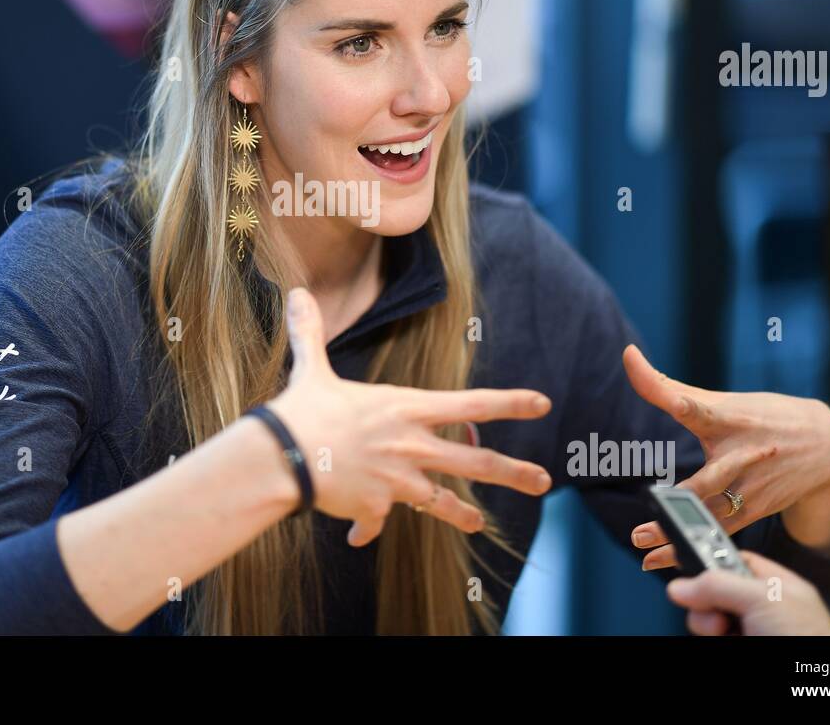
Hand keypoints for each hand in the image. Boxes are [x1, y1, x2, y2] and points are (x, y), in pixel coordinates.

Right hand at [267, 288, 552, 545]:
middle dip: (515, 473)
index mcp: (406, 408)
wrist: (284, 456)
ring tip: (479, 523)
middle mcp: (412, 445)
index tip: (543, 404)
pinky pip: (377, 521)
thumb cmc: (301, 410)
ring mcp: (399, 479)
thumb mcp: (311, 370)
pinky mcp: (378, 506)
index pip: (472, 403)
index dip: (511, 403)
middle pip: (477, 462)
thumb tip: (297, 293)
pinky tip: (357, 536)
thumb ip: (311, 334)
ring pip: (443, 502)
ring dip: (462, 514)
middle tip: (545, 482)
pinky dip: (366, 528)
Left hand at [623, 345, 829, 569]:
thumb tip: (628, 356)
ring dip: (677, 530)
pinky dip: (690, 547)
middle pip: (707, 478)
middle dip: (679, 496)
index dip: (677, 398)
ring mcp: (751, 486)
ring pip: (711, 513)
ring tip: (642, 544)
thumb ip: (667, 386)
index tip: (662, 391)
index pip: (698, 407)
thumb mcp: (723, 400)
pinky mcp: (754, 509)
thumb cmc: (762, 416)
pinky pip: (719, 533)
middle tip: (648, 505)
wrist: (825, 444)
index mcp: (730, 419)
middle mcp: (742, 455)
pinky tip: (659, 559)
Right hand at [666, 552, 829, 635]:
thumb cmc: (809, 638)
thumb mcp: (762, 598)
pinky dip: (710, 636)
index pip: (731, 559)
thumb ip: (719, 584)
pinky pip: (711, 637)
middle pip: (713, 592)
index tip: (682, 557)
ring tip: (723, 631)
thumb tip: (682, 585)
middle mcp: (761, 608)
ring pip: (708, 619)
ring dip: (706, 624)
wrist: (813, 683)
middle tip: (716, 610)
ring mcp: (750, 631)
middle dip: (706, 600)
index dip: (708, 559)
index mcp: (775, 584)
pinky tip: (726, 639)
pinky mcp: (739, 646)